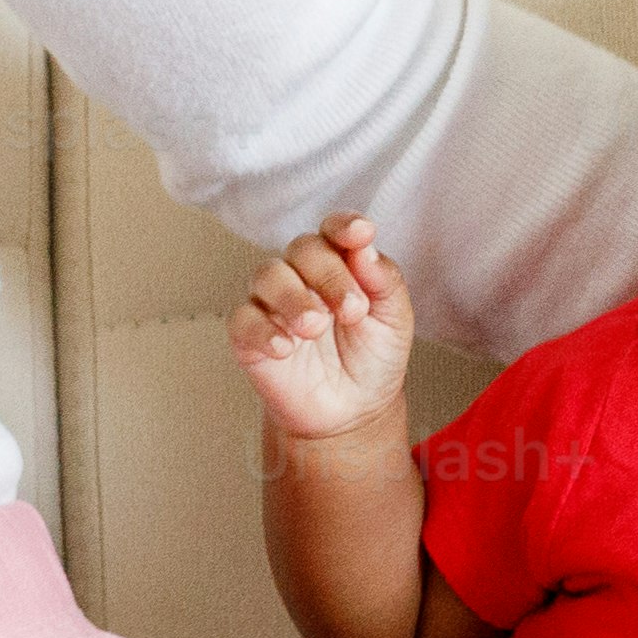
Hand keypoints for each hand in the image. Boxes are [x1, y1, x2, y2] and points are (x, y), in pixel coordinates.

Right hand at [232, 214, 411, 443]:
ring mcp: (273, 304)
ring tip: (315, 327)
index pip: (334, 230)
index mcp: (339, 263)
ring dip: (293, 297)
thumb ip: (384, 280)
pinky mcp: (249, 336)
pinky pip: (242, 320)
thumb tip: (365, 246)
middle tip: (352, 311)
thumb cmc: (373, 356)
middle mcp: (302, 275)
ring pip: (267, 276)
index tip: (361, 233)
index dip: (344, 226)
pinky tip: (285, 348)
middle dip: (329, 274)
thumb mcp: (394, 319)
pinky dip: (262, 330)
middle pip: (302, 248)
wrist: (353, 411)